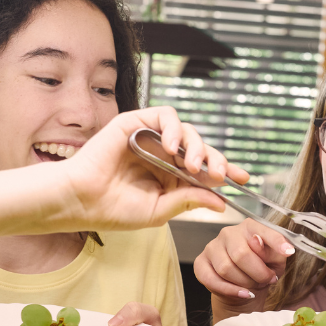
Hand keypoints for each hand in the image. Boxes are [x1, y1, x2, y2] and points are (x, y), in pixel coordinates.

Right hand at [53, 106, 249, 232]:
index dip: (226, 170)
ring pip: (186, 130)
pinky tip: (172, 147)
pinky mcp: (136, 123)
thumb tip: (219, 200)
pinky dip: (173, 127)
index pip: (205, 169)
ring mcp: (150, 138)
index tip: (243, 178)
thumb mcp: (159, 210)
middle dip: (216, 159)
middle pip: (201, 148)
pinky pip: (164, 115)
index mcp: (170, 177)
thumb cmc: (114, 210)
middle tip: (219, 174)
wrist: (83, 201)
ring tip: (193, 166)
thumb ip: (188, 200)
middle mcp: (162, 156)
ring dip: (197, 146)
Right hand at [193, 219, 295, 303]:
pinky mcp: (201, 263)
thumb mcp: (275, 262)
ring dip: (244, 283)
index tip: (288, 252)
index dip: (276, 242)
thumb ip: (272, 251)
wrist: (243, 287)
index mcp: (249, 227)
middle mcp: (228, 233)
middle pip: (241, 254)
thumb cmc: (260, 270)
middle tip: (267, 280)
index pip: (263, 231)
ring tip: (253, 285)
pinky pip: (212, 279)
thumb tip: (257, 241)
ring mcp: (212, 247)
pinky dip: (230, 290)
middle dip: (258, 273)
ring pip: (226, 269)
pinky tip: (242, 293)